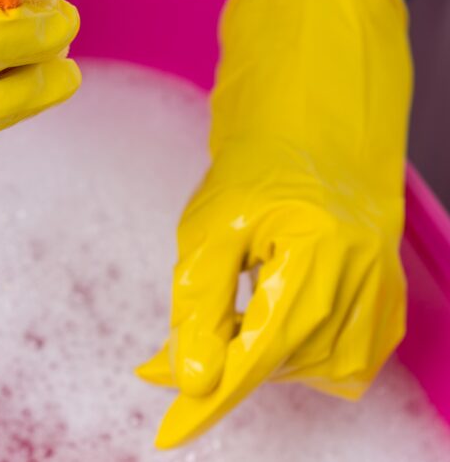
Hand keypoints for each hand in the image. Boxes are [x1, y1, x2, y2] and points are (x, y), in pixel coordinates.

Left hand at [136, 0, 411, 447]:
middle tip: (171, 358)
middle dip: (222, 369)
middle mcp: (362, 281)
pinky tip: (271, 324)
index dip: (208, 399)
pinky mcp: (390, 303)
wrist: (318, 128)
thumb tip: (189, 378)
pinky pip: (347, 362)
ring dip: (259, 360)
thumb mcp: (208, 230)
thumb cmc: (257, 167)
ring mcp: (384, 295)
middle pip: (282, 366)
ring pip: (313, 371)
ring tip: (228, 318)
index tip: (169, 433)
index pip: (255, 353)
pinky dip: (298, 357)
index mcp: (317, 254)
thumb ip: (199, 308)